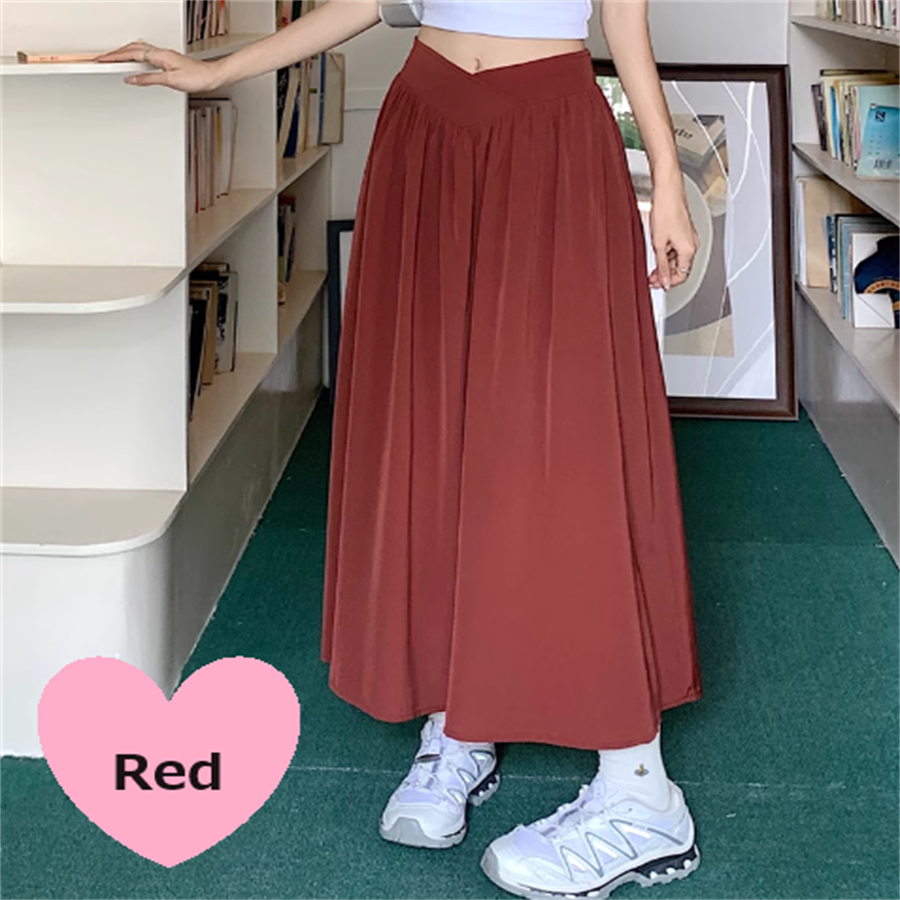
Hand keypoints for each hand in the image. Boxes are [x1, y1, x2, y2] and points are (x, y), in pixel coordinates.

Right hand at [94, 41, 222, 92]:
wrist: (210, 77)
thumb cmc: (196, 78)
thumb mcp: (170, 81)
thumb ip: (148, 79)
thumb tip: (131, 79)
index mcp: (158, 55)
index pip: (131, 54)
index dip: (115, 57)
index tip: (103, 59)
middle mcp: (160, 52)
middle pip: (132, 49)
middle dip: (116, 53)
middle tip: (103, 59)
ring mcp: (163, 55)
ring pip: (138, 50)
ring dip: (124, 53)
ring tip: (113, 60)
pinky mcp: (167, 59)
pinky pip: (145, 55)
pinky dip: (134, 57)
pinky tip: (133, 62)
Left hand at [647, 180, 699, 291]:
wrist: (668, 192)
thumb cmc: (666, 211)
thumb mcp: (659, 244)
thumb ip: (662, 265)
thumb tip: (664, 280)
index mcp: (689, 249)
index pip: (682, 275)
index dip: (668, 282)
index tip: (657, 284)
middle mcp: (692, 244)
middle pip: (680, 268)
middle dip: (665, 274)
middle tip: (651, 277)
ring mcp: (688, 238)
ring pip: (677, 259)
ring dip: (664, 264)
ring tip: (651, 265)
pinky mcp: (683, 231)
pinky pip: (676, 248)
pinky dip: (666, 253)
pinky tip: (656, 252)